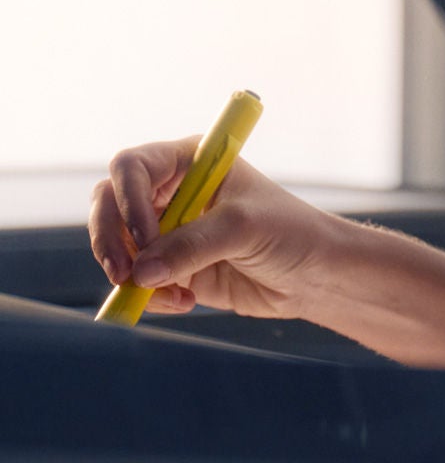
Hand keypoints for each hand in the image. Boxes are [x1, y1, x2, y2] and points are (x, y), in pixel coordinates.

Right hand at [89, 140, 336, 318]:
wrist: (317, 275)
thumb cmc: (291, 233)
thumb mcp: (245, 228)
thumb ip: (192, 245)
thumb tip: (141, 272)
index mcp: (191, 161)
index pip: (132, 167)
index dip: (128, 200)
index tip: (147, 236)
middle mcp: (172, 191)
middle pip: (109, 204)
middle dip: (110, 240)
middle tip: (124, 274)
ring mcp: (167, 230)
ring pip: (117, 246)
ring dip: (131, 274)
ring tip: (173, 293)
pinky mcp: (170, 267)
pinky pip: (136, 281)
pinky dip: (148, 295)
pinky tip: (186, 301)